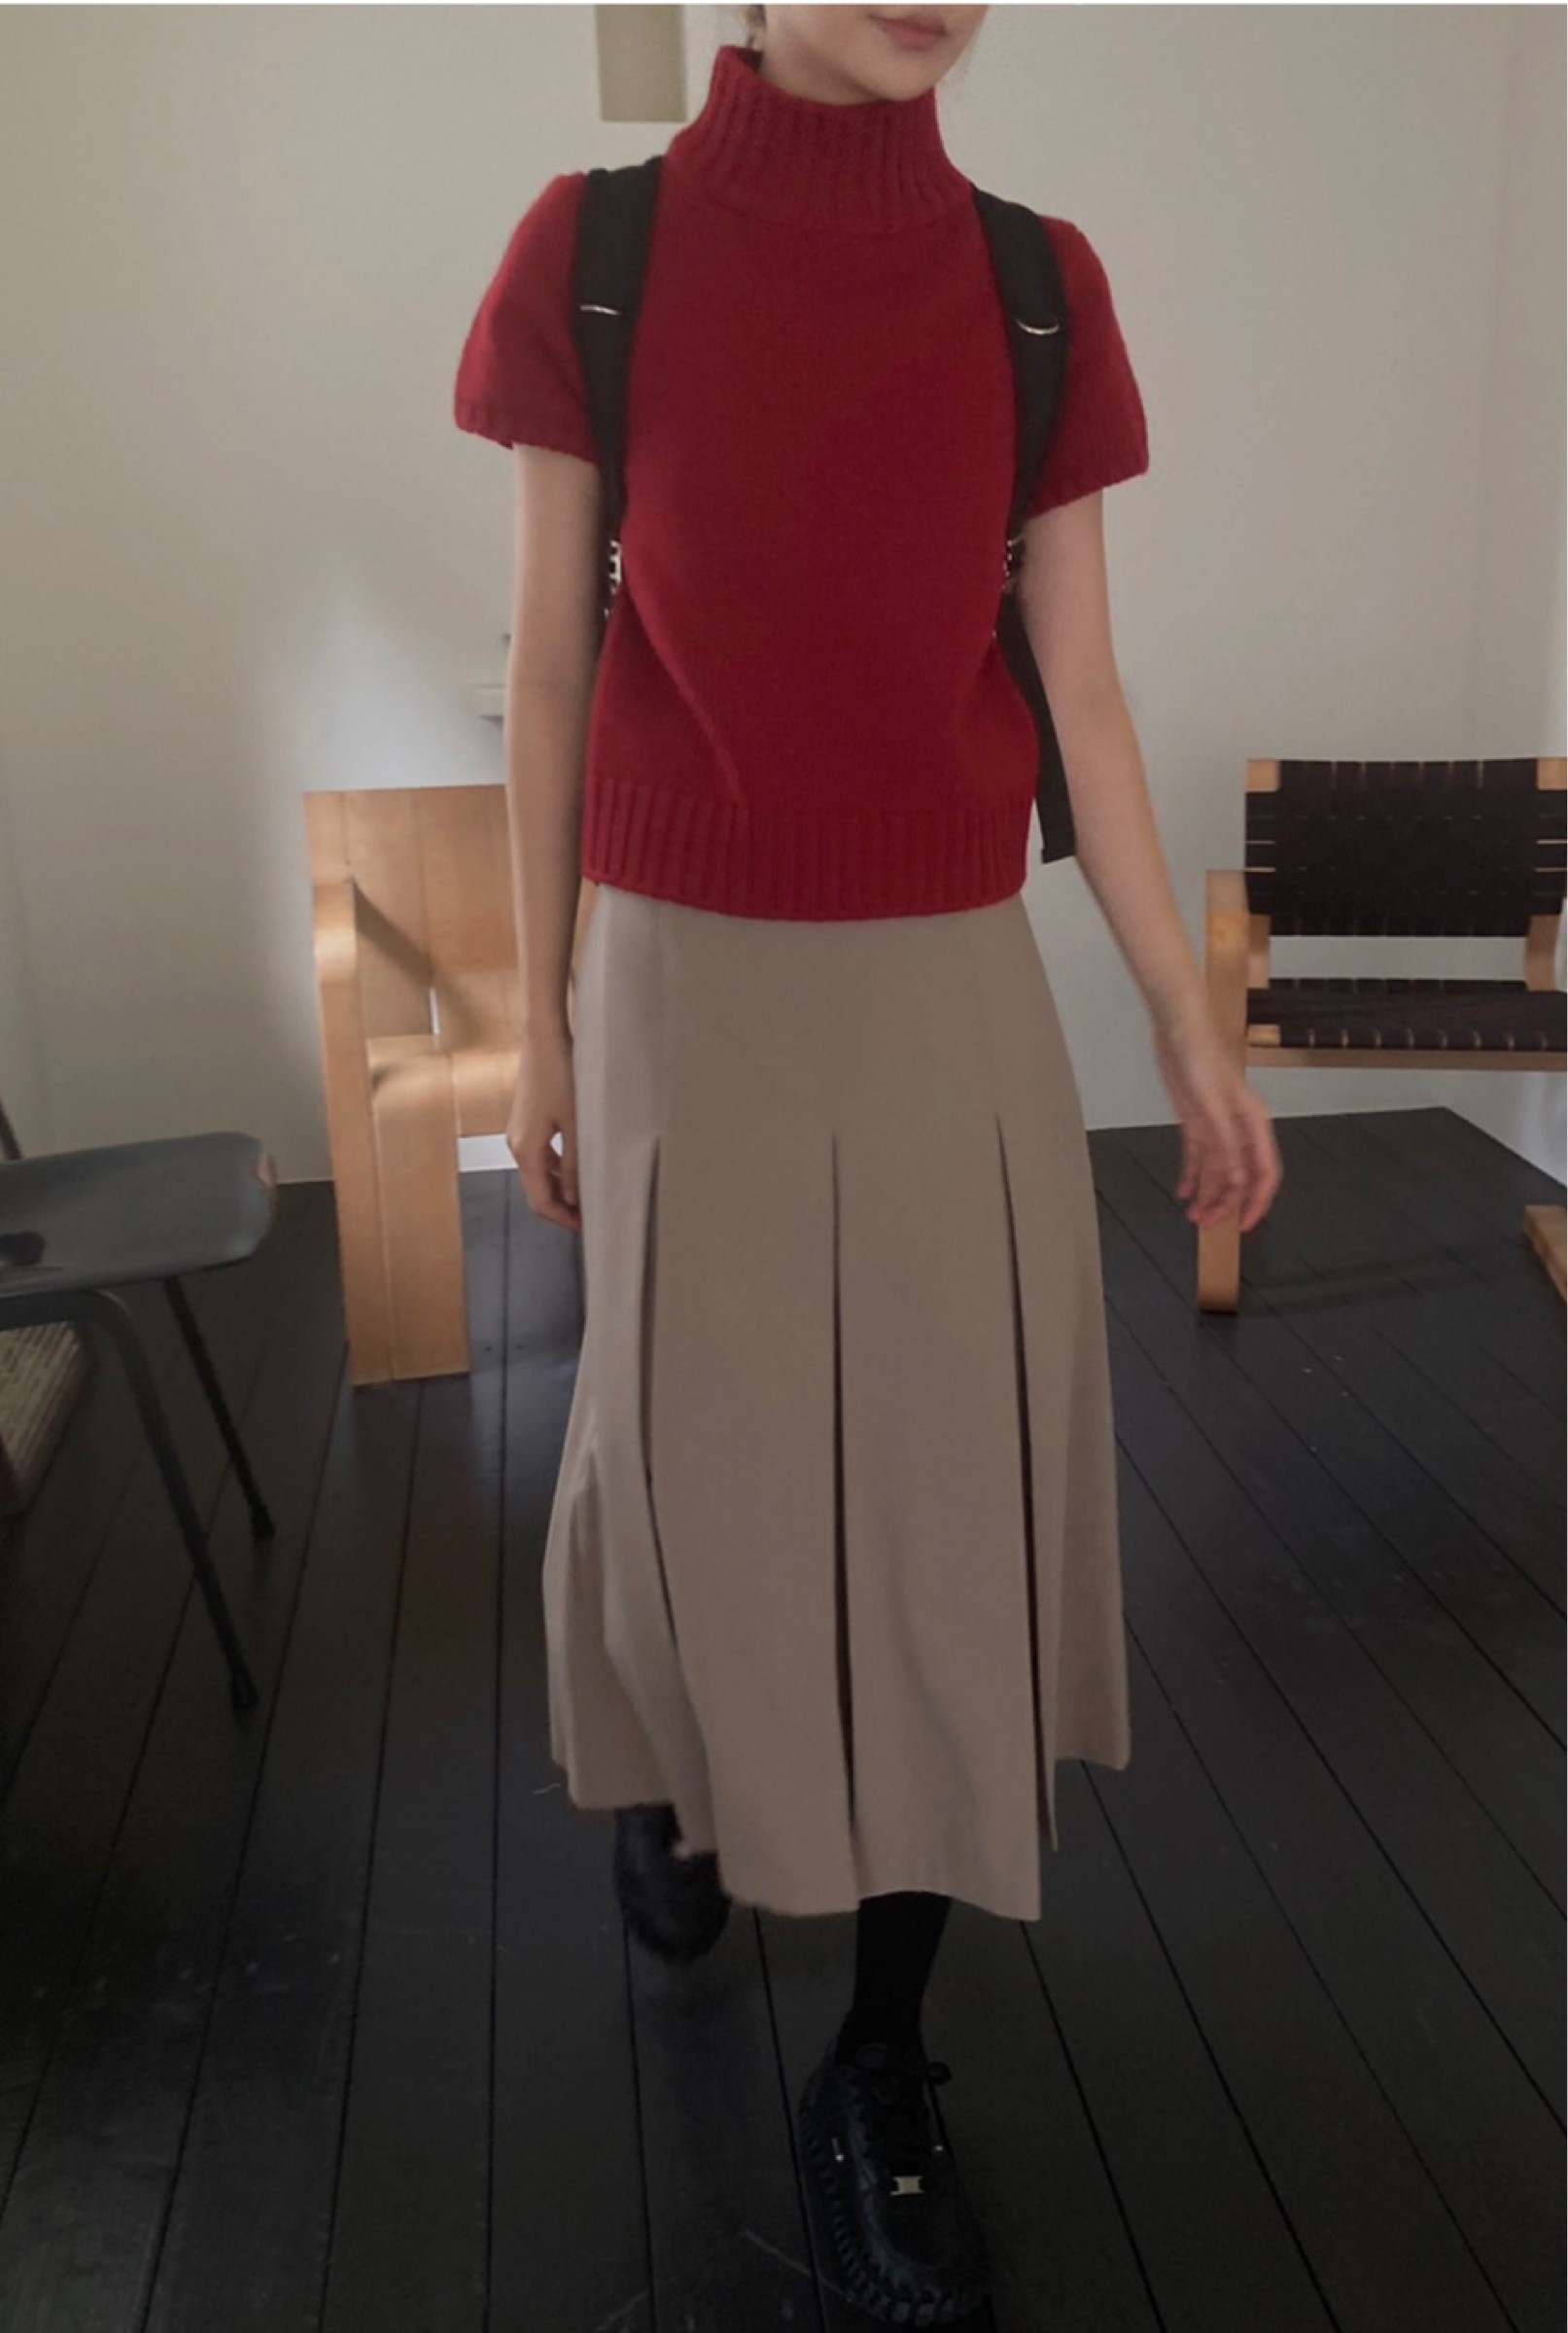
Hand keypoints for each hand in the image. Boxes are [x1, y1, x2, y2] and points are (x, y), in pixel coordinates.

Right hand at [507, 1025, 581, 1232]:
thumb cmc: (560, 1074)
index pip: (540, 1201)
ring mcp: (519, 1132)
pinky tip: (577, 1166)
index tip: (585, 1229)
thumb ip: (576, 1164)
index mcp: (525, 1151)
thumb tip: (575, 1197)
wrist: (543, 1037)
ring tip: (587, 1195)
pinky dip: (557, 1168)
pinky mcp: (526, 1120)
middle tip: (589, 1217)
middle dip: (561, 1208)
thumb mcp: (576, 1124)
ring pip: (539, 1173)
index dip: (562, 1220)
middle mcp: (517, 1145)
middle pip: (536, 1190)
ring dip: (560, 1188)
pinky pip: (540, 1155)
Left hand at [1152, 1007, 1281, 1231]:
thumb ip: (1226, 1146)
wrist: (1179, 1031)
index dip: (1256, 1201)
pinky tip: (1185, 1191)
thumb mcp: (1212, 1107)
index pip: (1263, 1172)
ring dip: (1208, 1193)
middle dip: (1226, 1203)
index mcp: (1253, 1123)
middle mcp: (1239, 1128)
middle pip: (1239, 1176)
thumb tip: (1238, 1181)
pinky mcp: (1197, 1120)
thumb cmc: (1201, 1059)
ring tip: (1193, 1215)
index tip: (1244, 1225)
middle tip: (1208, 1225)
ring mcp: (1218, 1125)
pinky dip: (1193, 1175)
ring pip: (1218, 1170)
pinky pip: (1199, 1156)